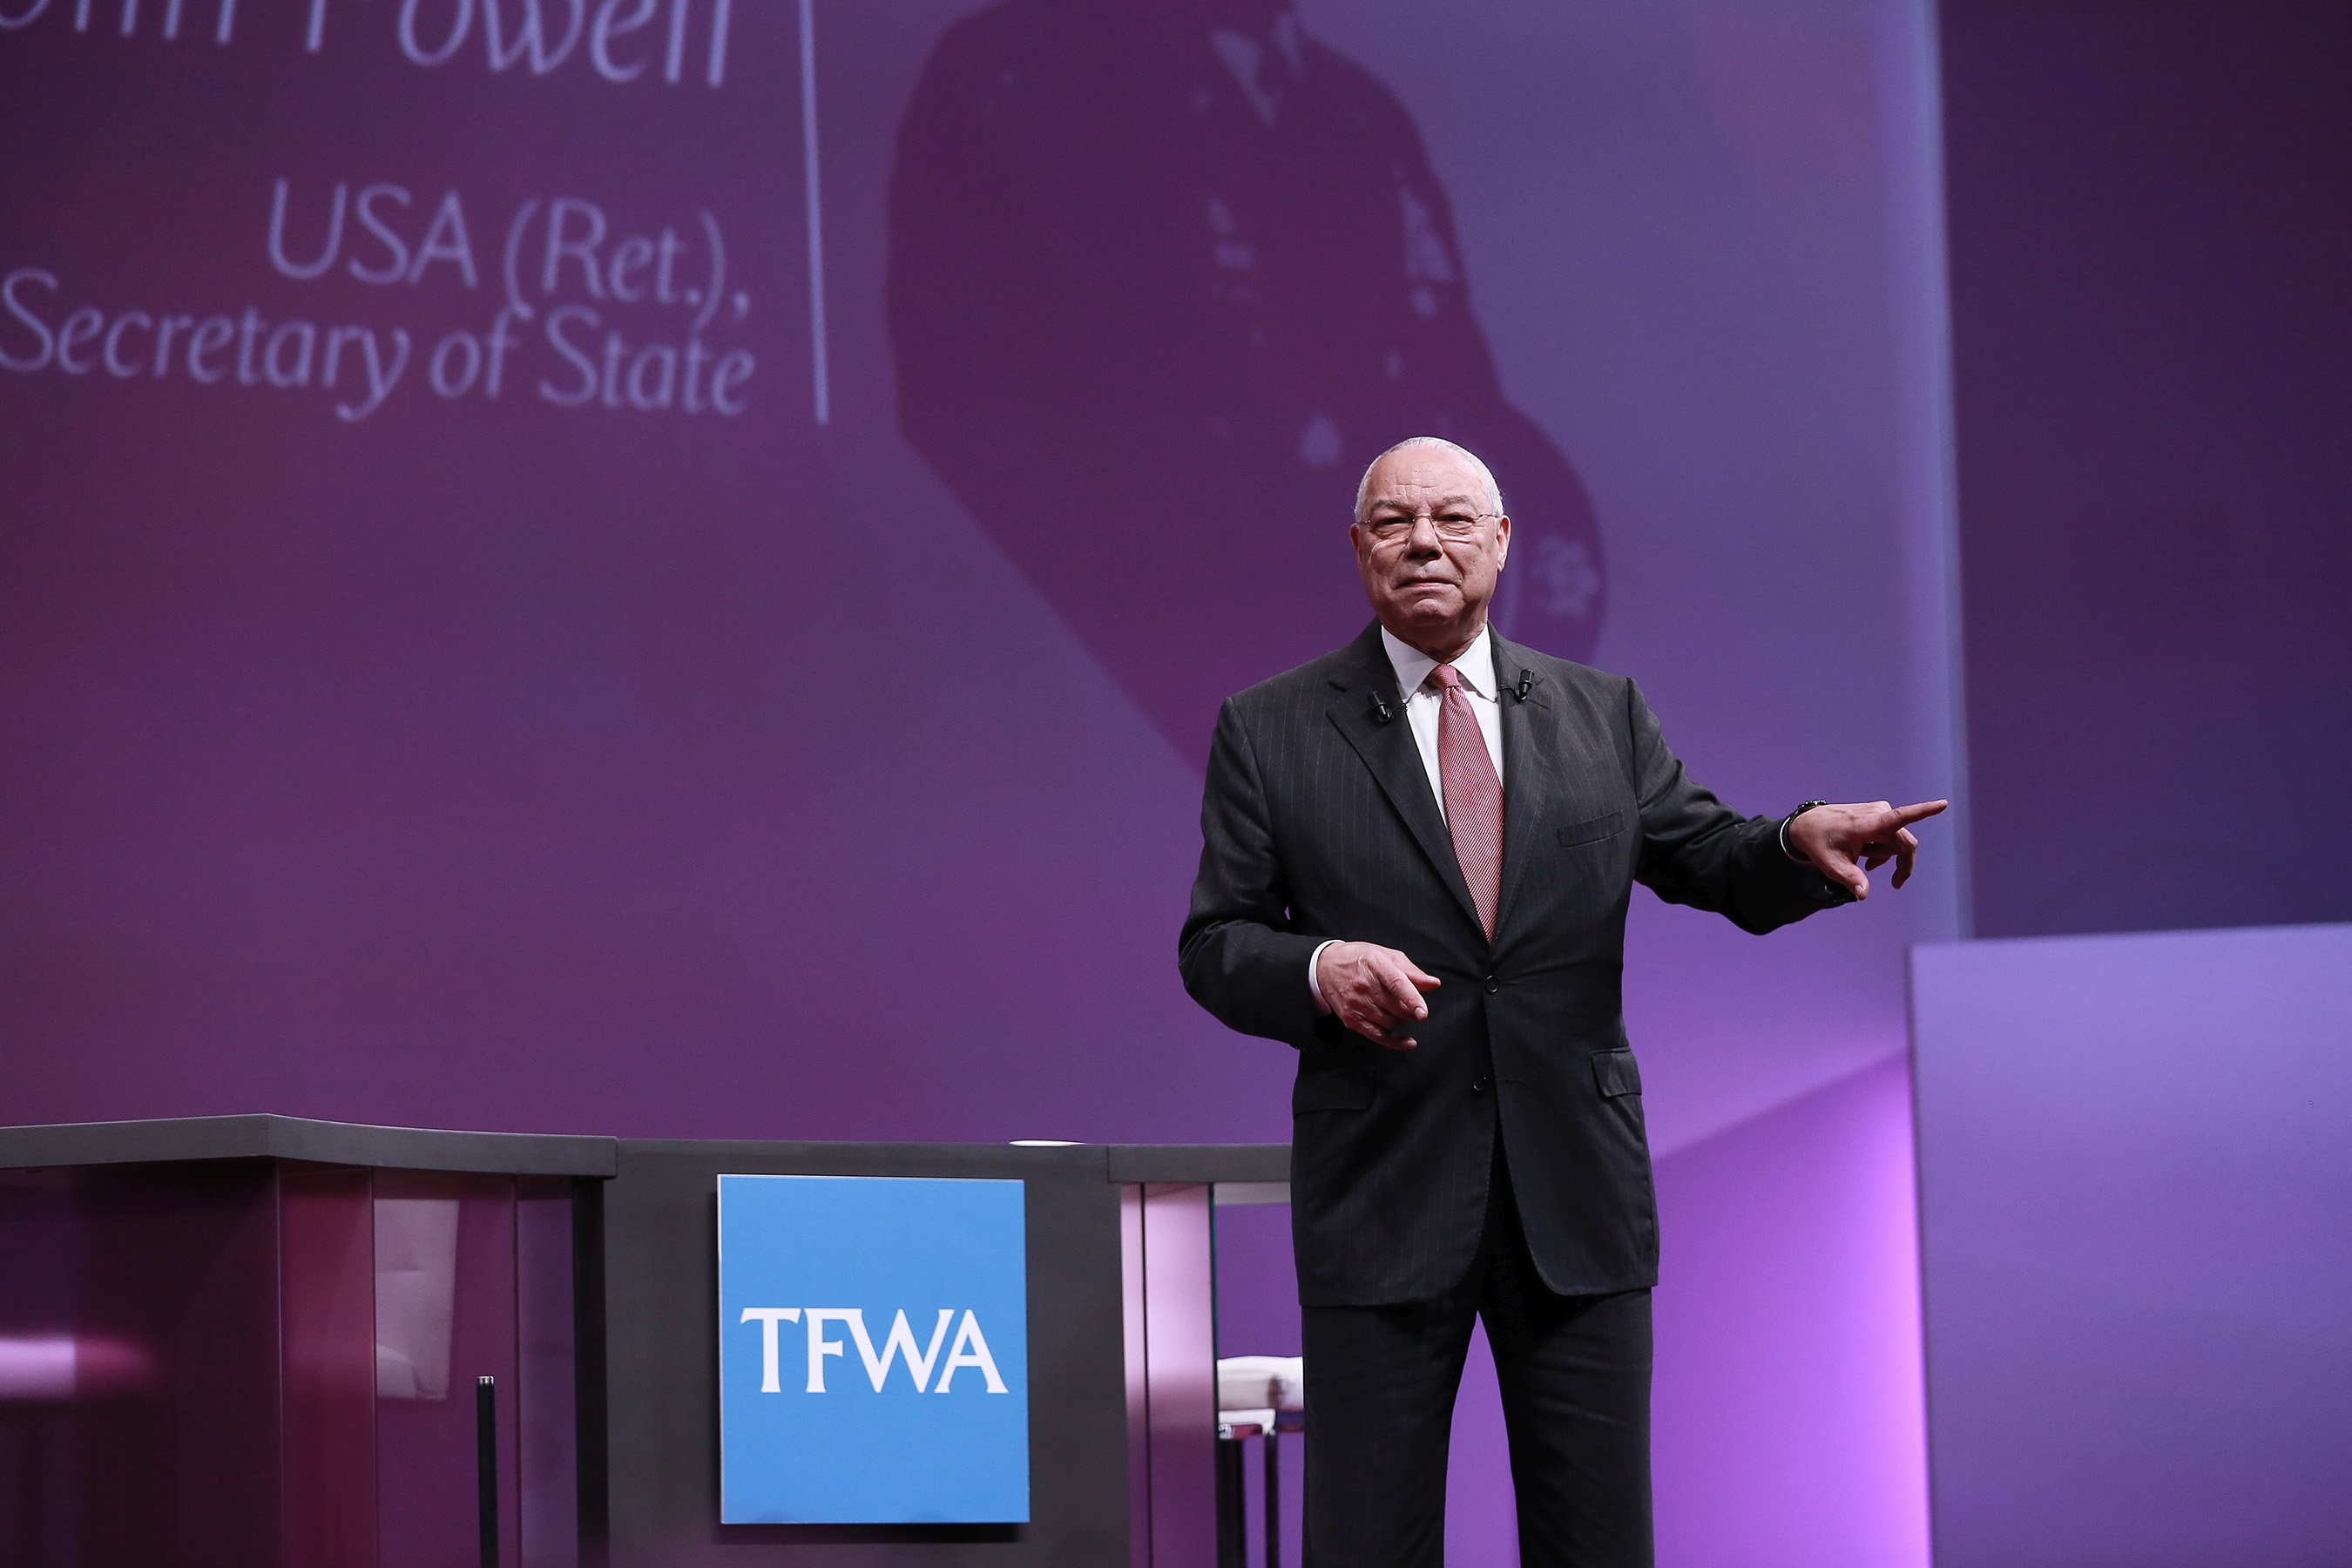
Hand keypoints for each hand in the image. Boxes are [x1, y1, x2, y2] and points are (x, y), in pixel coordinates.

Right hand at [1316, 941, 1440, 1049]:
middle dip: (1413, 1011)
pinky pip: (1378, 1036)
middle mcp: (1365, 986)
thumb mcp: (1387, 955)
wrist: (1325, 968)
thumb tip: (1433, 984)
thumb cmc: (1359, 959)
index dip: (1412, 999)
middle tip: (1415, 1006)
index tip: (1423, 1012)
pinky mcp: (1352, 1019)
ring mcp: (1357, 1004)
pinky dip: (1395, 1042)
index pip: (1396, 983)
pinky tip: (1407, 1041)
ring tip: (1403, 1012)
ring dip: (1404, 1021)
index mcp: (1376, 964)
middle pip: (1397, 1007)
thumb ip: (1412, 971)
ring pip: (1391, 1023)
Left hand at [1787, 799, 1948, 899]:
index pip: (1899, 817)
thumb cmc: (1819, 843)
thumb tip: (1863, 894)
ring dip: (1884, 855)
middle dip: (1901, 863)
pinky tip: (1867, 858)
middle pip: (1905, 843)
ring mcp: (1879, 811)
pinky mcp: (1878, 813)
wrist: (1807, 825)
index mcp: (1867, 824)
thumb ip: (1851, 879)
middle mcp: (1878, 813)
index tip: (1943, 804)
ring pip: (1896, 842)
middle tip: (1896, 884)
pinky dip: (1882, 849)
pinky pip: (1891, 836)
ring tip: (1862, 860)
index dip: (1923, 812)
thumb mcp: (1832, 865)